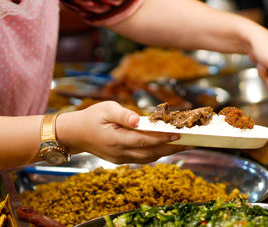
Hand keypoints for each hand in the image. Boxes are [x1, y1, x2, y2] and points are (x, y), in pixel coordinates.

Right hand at [56, 101, 187, 163]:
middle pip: (151, 153)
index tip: (178, 134)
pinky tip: (168, 147)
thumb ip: (122, 115)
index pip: (144, 141)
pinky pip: (143, 158)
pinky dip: (157, 153)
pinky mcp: (122, 159)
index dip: (162, 138)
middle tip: (192, 142)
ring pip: (149, 157)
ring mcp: (121, 159)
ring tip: (185, 145)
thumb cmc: (91, 117)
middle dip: (172, 148)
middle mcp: (120, 153)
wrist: (75, 134)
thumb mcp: (105, 109)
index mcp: (115, 140)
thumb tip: (137, 119)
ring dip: (167, 152)